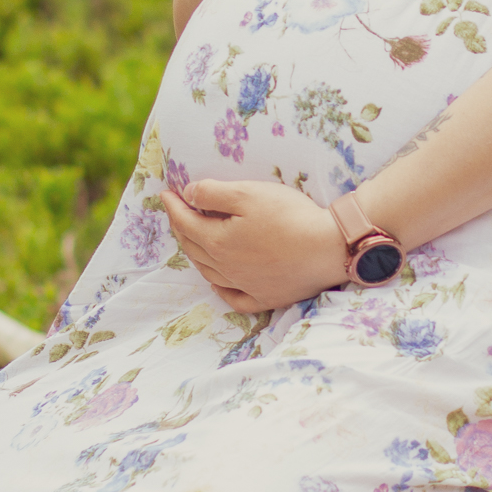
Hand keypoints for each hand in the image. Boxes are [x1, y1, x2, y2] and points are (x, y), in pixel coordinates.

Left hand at [162, 180, 347, 311]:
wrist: (326, 248)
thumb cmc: (288, 216)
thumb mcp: (247, 193)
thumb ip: (213, 194)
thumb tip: (187, 194)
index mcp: (218, 242)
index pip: (186, 222)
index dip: (173, 206)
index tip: (165, 193)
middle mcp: (227, 268)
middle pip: (194, 248)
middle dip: (181, 227)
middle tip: (176, 211)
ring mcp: (246, 286)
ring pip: (210, 272)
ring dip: (196, 254)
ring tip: (192, 240)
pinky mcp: (266, 297)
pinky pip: (234, 298)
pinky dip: (220, 289)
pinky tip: (217, 283)